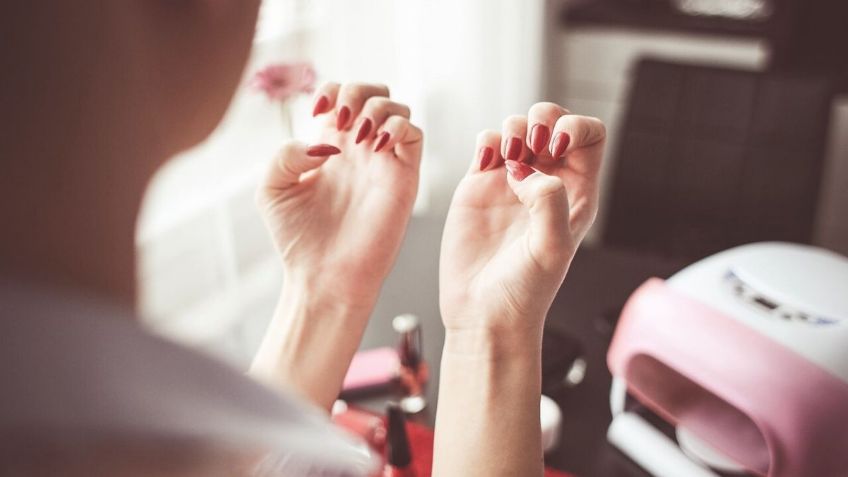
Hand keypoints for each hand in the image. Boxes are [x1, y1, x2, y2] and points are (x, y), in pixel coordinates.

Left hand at [258, 83, 421, 308]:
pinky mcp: (404, 177)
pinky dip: (399, 127)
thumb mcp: (273, 189)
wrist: (324, 277)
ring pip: (397, 108)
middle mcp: (359, 150)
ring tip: (359, 135)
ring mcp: (383, 162)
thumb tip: (326, 141)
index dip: (332, 89)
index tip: (320, 111)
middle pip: (373, 93)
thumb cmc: (298, 240)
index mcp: (329, 147)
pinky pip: (414, 134)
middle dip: (358, 91)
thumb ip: (286, 154)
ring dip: (377, 108)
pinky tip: (376, 145)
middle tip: (343, 118)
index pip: (340, 95)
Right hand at [440, 103, 604, 336]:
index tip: (556, 145)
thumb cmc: (524, 291)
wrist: (483, 312)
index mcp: (576, 194)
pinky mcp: (478, 186)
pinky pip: (485, 143)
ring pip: (517, 127)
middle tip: (530, 145)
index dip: (577, 127)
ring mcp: (510, 182)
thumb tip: (526, 172)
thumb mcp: (551, 249)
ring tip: (505, 160)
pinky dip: (486, 140)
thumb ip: (549, 202)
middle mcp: (545, 183)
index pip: (590, 137)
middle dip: (543, 118)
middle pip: (554, 122)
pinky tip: (486, 164)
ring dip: (512, 129)